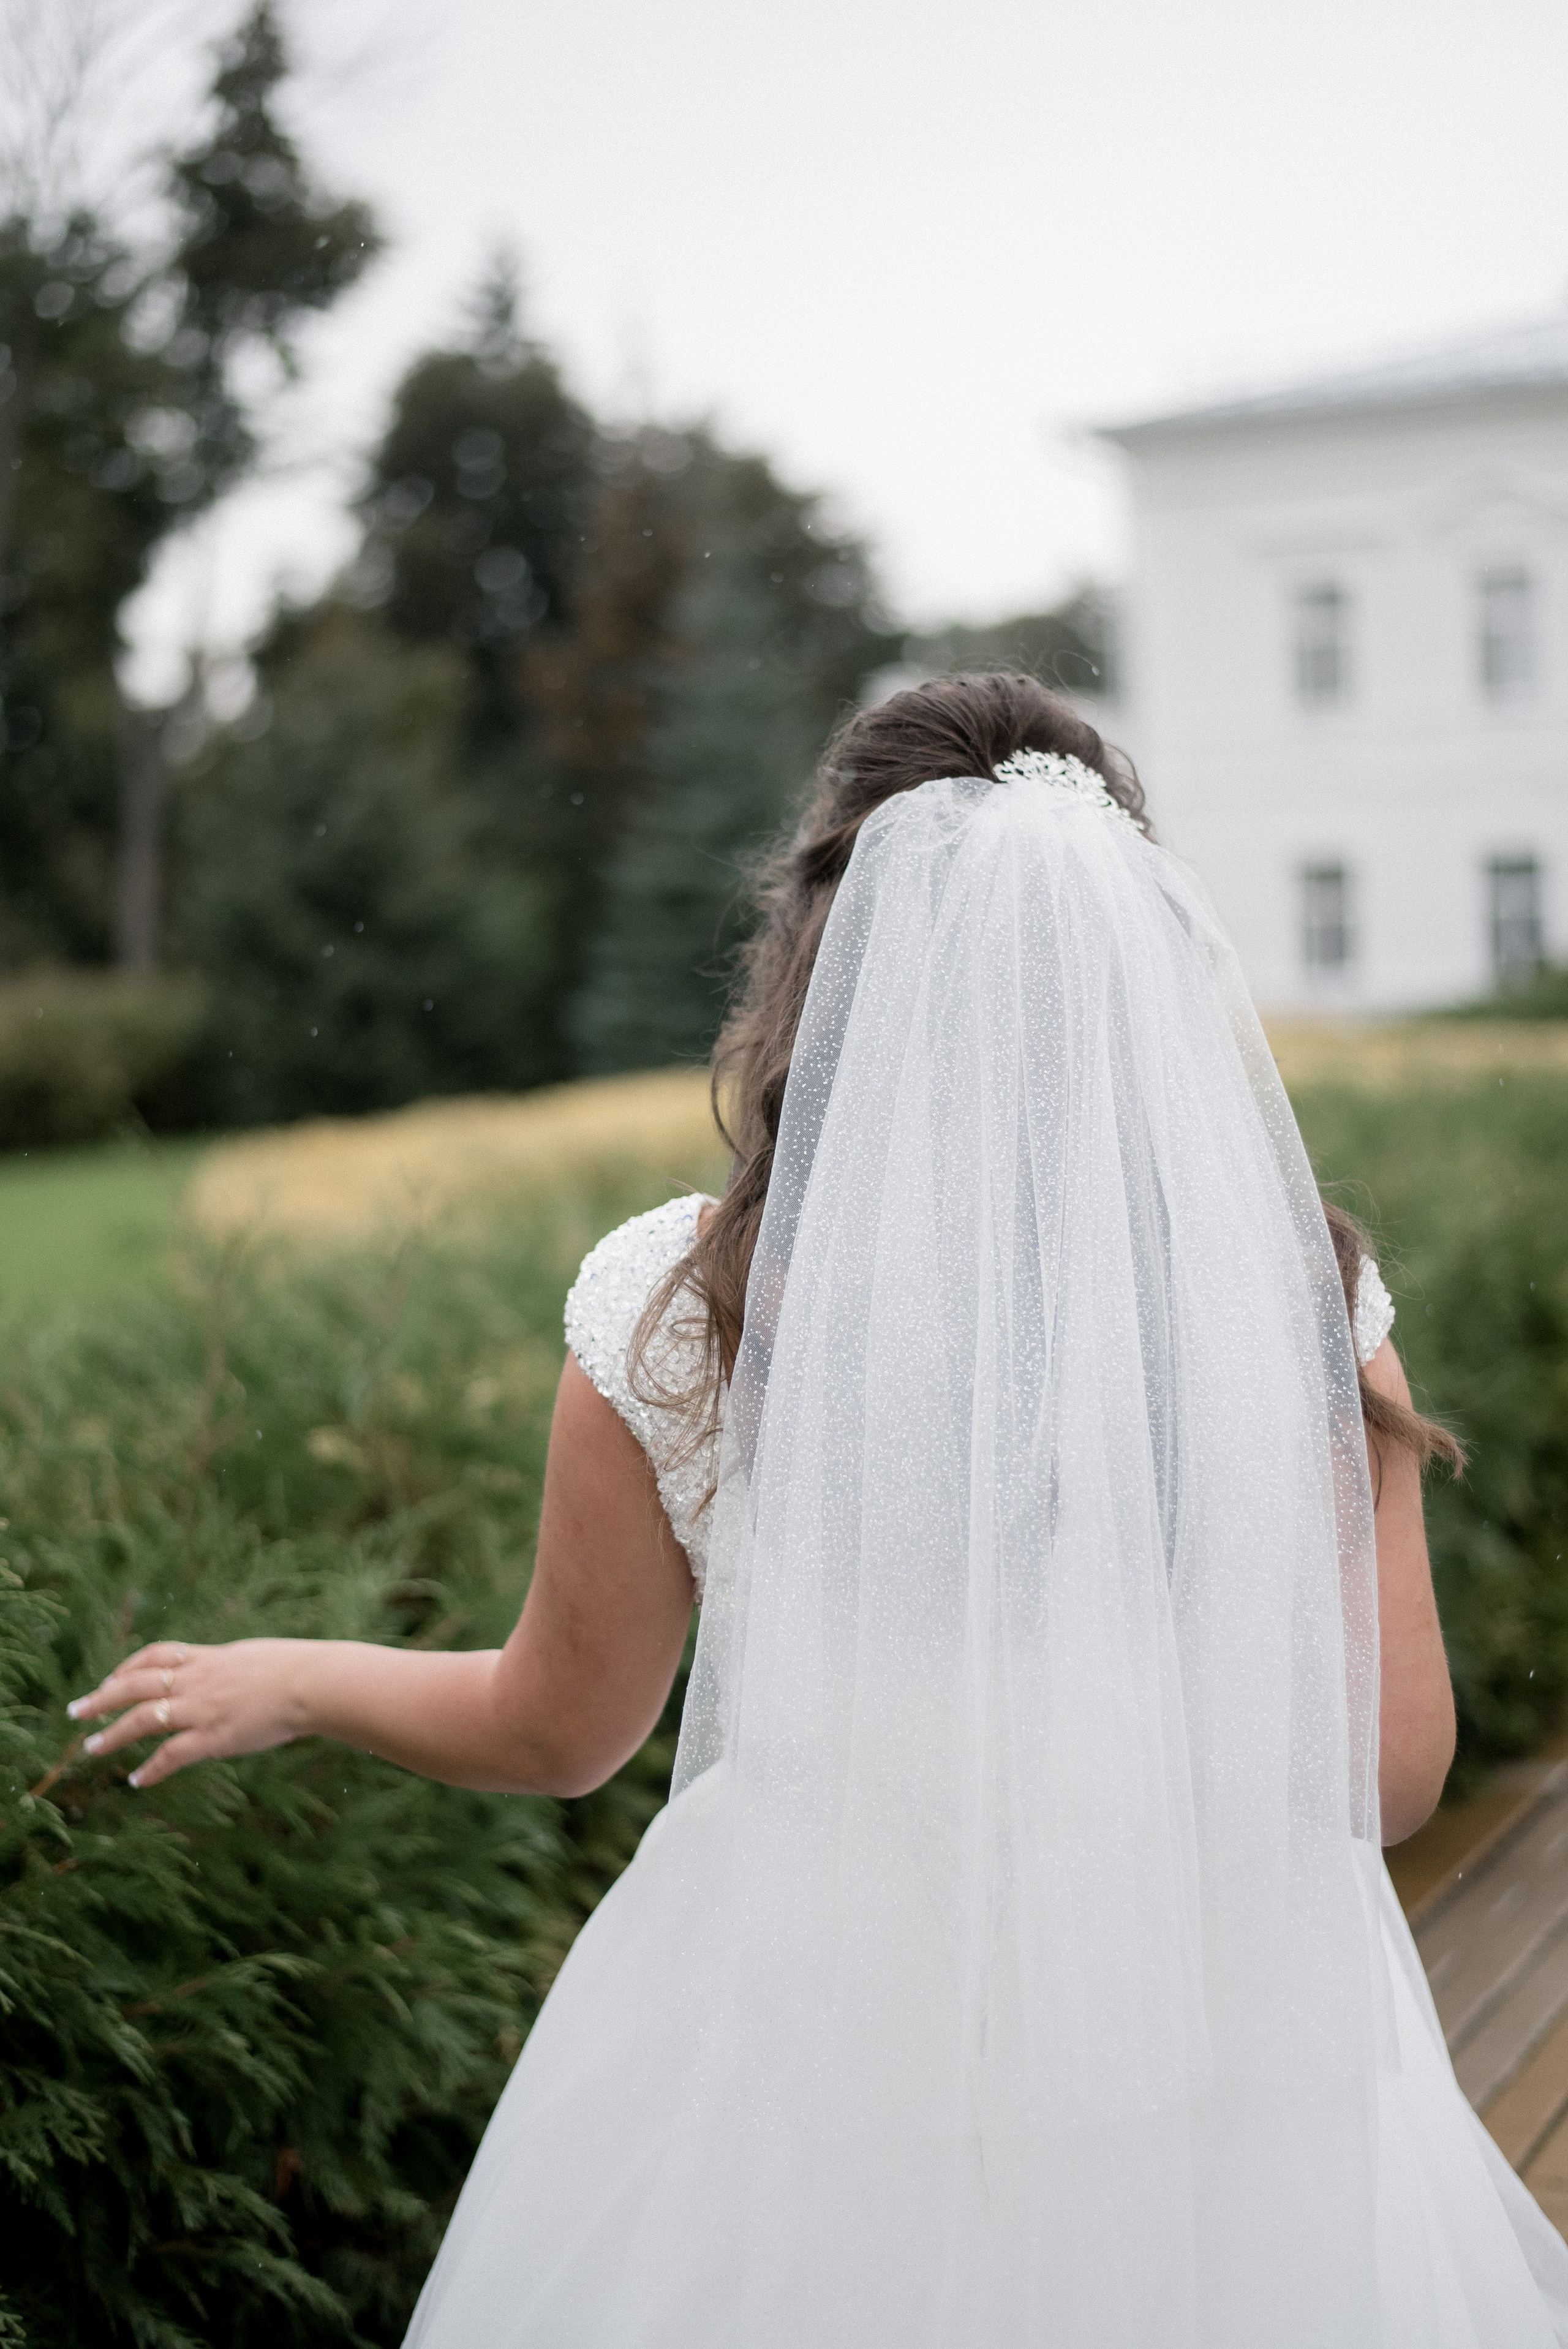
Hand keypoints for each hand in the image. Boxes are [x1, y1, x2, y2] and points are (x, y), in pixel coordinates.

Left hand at [67, 1639, 309, 1789]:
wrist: (315, 1683)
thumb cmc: (297, 1670)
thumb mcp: (255, 1658)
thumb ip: (232, 1668)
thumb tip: (228, 1675)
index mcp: (208, 1658)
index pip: (155, 1656)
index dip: (126, 1668)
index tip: (109, 1681)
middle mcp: (197, 1680)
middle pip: (135, 1685)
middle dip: (101, 1698)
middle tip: (76, 1712)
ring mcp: (202, 1708)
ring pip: (143, 1719)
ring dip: (112, 1735)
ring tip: (90, 1750)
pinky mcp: (214, 1736)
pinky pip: (171, 1755)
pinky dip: (151, 1769)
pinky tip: (137, 1780)